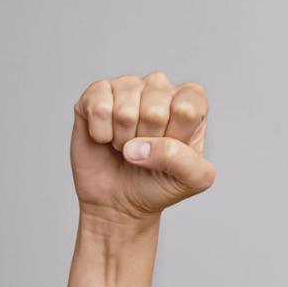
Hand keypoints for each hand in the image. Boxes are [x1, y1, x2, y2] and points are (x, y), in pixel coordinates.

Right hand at [70, 71, 215, 226]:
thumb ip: (184, 160)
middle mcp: (160, 87)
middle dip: (148, 142)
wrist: (120, 199)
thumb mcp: (192, 180)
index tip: (171, 148)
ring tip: (127, 145)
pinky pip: (98, 108)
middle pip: (155, 112)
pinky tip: (106, 137)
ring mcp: (127, 87)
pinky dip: (101, 134)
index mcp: (191, 101)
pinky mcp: (96, 93)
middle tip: (146, 150)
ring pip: (125, 111)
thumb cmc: (160, 183)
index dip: (176, 138)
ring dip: (124, 140)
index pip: (187, 109)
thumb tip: (141, 146)